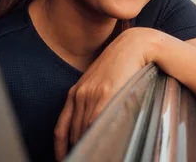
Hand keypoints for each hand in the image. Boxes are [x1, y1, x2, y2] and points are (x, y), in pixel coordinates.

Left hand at [54, 27, 161, 160]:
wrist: (134, 46)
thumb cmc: (121, 65)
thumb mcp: (100, 83)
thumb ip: (93, 102)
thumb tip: (93, 126)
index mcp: (75, 93)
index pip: (61, 130)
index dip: (61, 149)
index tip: (64, 159)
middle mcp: (79, 94)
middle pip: (73, 133)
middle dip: (77, 149)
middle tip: (83, 159)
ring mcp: (91, 94)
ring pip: (84, 130)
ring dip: (87, 146)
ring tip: (94, 156)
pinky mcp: (105, 93)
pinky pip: (95, 122)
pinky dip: (96, 138)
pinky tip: (101, 148)